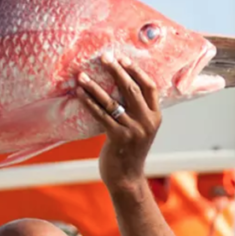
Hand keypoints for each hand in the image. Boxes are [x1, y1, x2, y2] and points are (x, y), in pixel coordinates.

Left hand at [76, 53, 160, 191]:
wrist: (127, 178)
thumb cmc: (131, 150)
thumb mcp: (141, 129)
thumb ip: (138, 111)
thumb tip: (122, 86)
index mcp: (156, 117)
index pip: (150, 87)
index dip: (136, 71)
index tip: (123, 58)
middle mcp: (147, 122)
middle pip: (131, 89)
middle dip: (116, 70)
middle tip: (104, 57)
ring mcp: (134, 130)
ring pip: (112, 101)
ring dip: (95, 86)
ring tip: (82, 75)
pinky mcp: (118, 137)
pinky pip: (101, 115)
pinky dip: (89, 102)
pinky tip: (79, 93)